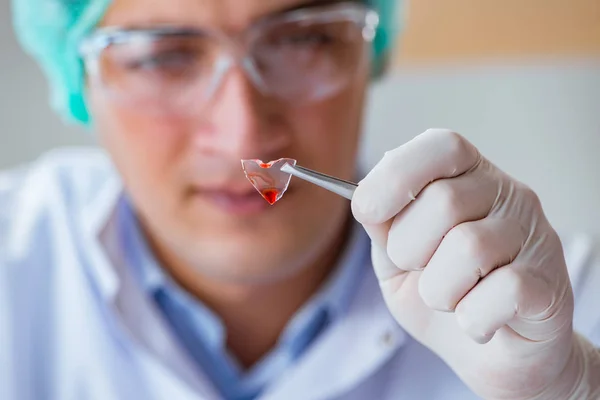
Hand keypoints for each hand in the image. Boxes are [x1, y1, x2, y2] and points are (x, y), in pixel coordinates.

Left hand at [352, 129, 576, 398]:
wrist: (491, 355)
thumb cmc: (442, 294)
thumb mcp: (395, 259)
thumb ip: (382, 227)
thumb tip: (365, 198)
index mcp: (466, 177)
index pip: (441, 146)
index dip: (395, 176)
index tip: (366, 211)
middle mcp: (507, 195)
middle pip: (445, 201)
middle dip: (409, 249)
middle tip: (420, 272)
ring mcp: (534, 237)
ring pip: (469, 247)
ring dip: (439, 290)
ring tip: (450, 300)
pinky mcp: (549, 284)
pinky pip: (503, 291)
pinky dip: (472, 318)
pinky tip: (478, 321)